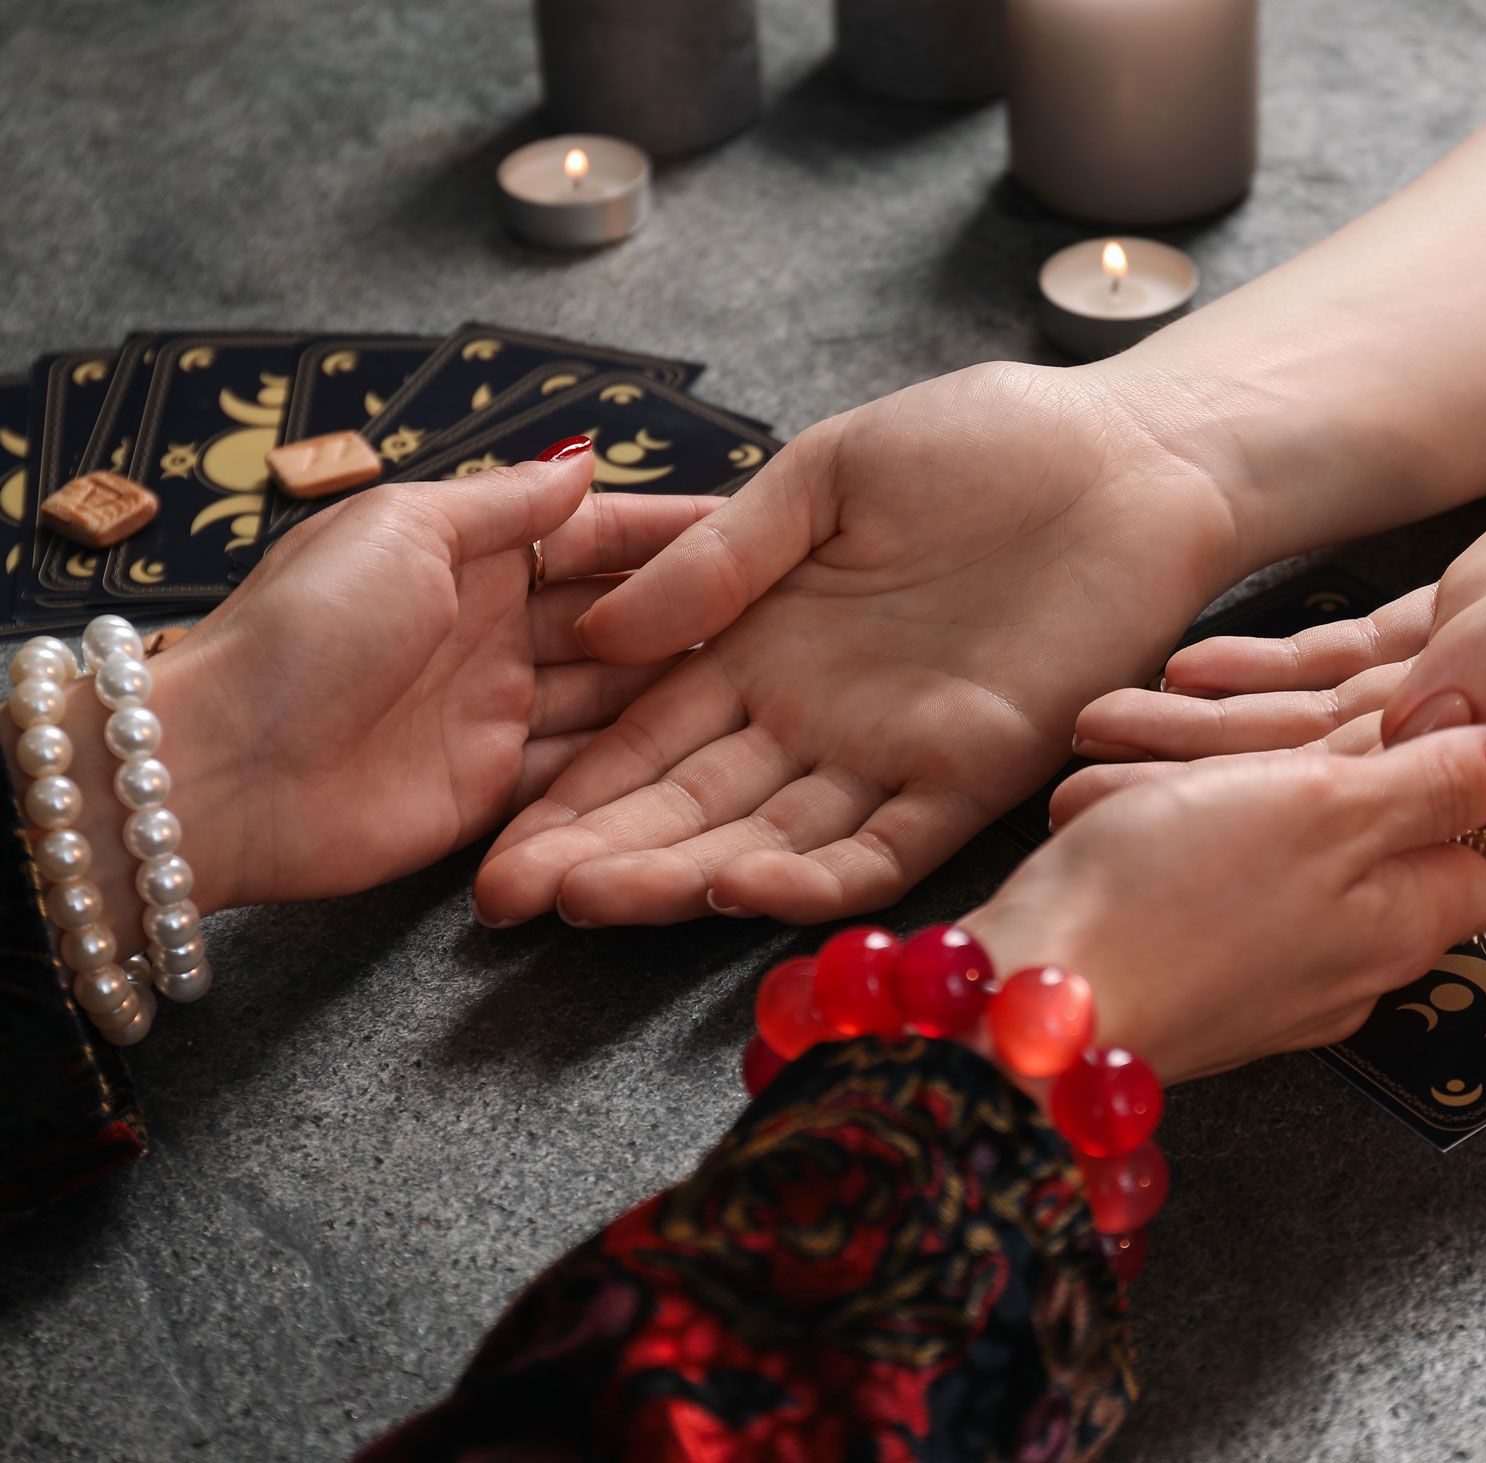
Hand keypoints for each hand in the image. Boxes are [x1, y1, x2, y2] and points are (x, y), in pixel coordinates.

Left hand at [114, 448, 725, 922]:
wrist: (224, 771)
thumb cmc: (304, 633)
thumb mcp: (403, 530)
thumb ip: (503, 504)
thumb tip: (585, 457)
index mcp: (469, 552)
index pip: (597, 534)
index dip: (676, 533)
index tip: (762, 528)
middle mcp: (495, 628)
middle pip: (619, 615)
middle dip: (697, 612)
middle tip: (798, 613)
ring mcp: (498, 712)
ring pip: (615, 694)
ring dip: (682, 685)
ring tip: (779, 678)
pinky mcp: (495, 792)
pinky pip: (583, 772)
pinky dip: (638, 760)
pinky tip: (712, 748)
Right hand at [474, 361, 1247, 927]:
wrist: (1129, 457)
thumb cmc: (983, 444)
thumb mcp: (827, 474)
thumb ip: (725, 554)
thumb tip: (601, 629)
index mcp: (761, 644)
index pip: (644, 738)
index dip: (571, 795)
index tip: (494, 848)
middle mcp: (812, 719)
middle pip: (688, 807)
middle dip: (600, 855)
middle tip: (507, 903)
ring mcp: (890, 755)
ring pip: (769, 841)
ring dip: (683, 877)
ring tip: (594, 902)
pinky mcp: (972, 776)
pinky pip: (884, 848)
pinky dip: (819, 877)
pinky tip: (742, 888)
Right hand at [962, 726, 1485, 1084]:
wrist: (1029, 1008)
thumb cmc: (1165, 903)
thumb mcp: (1321, 812)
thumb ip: (1430, 786)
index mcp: (1405, 918)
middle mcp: (1355, 961)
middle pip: (1403, 846)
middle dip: (1375, 757)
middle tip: (1343, 685)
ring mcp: (1276, 974)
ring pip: (1300, 853)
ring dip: (1269, 776)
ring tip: (1204, 714)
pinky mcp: (1203, 974)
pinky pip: (1231, 879)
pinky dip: (1209, 816)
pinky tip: (1159, 781)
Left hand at [1064, 321, 1485, 808]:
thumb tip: (1416, 729)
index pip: (1362, 779)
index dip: (1249, 796)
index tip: (1149, 810)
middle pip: (1315, 758)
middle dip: (1197, 769)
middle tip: (1082, 773)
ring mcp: (1477, 663)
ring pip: (1320, 711)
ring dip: (1213, 721)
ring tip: (1108, 722)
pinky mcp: (1476, 610)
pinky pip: (1358, 652)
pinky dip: (1277, 664)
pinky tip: (1199, 668)